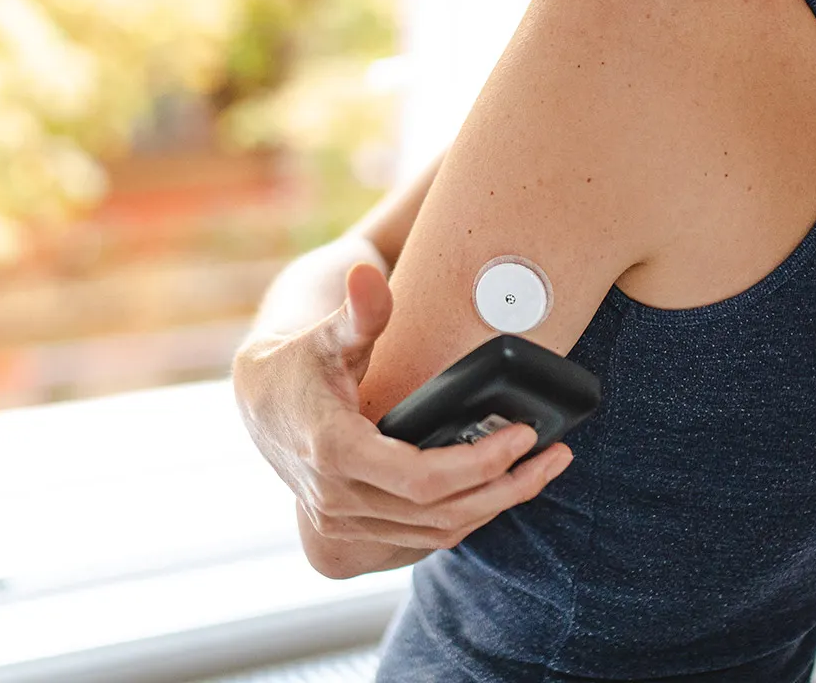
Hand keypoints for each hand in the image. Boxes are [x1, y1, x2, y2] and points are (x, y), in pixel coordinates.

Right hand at [232, 255, 572, 571]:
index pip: (425, 478)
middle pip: (442, 513)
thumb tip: (366, 275)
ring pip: (437, 533)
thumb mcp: (328, 334)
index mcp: (336, 452)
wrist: (261, 403)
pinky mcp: (353, 537)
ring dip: (495, 506)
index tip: (525, 434)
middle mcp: (338, 500)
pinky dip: (466, 518)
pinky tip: (498, 489)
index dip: (482, 462)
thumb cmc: (300, 362)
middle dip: (508, 487)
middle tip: (554, 456)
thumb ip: (358, 311)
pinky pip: (422, 540)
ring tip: (540, 471)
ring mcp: (344, 524)